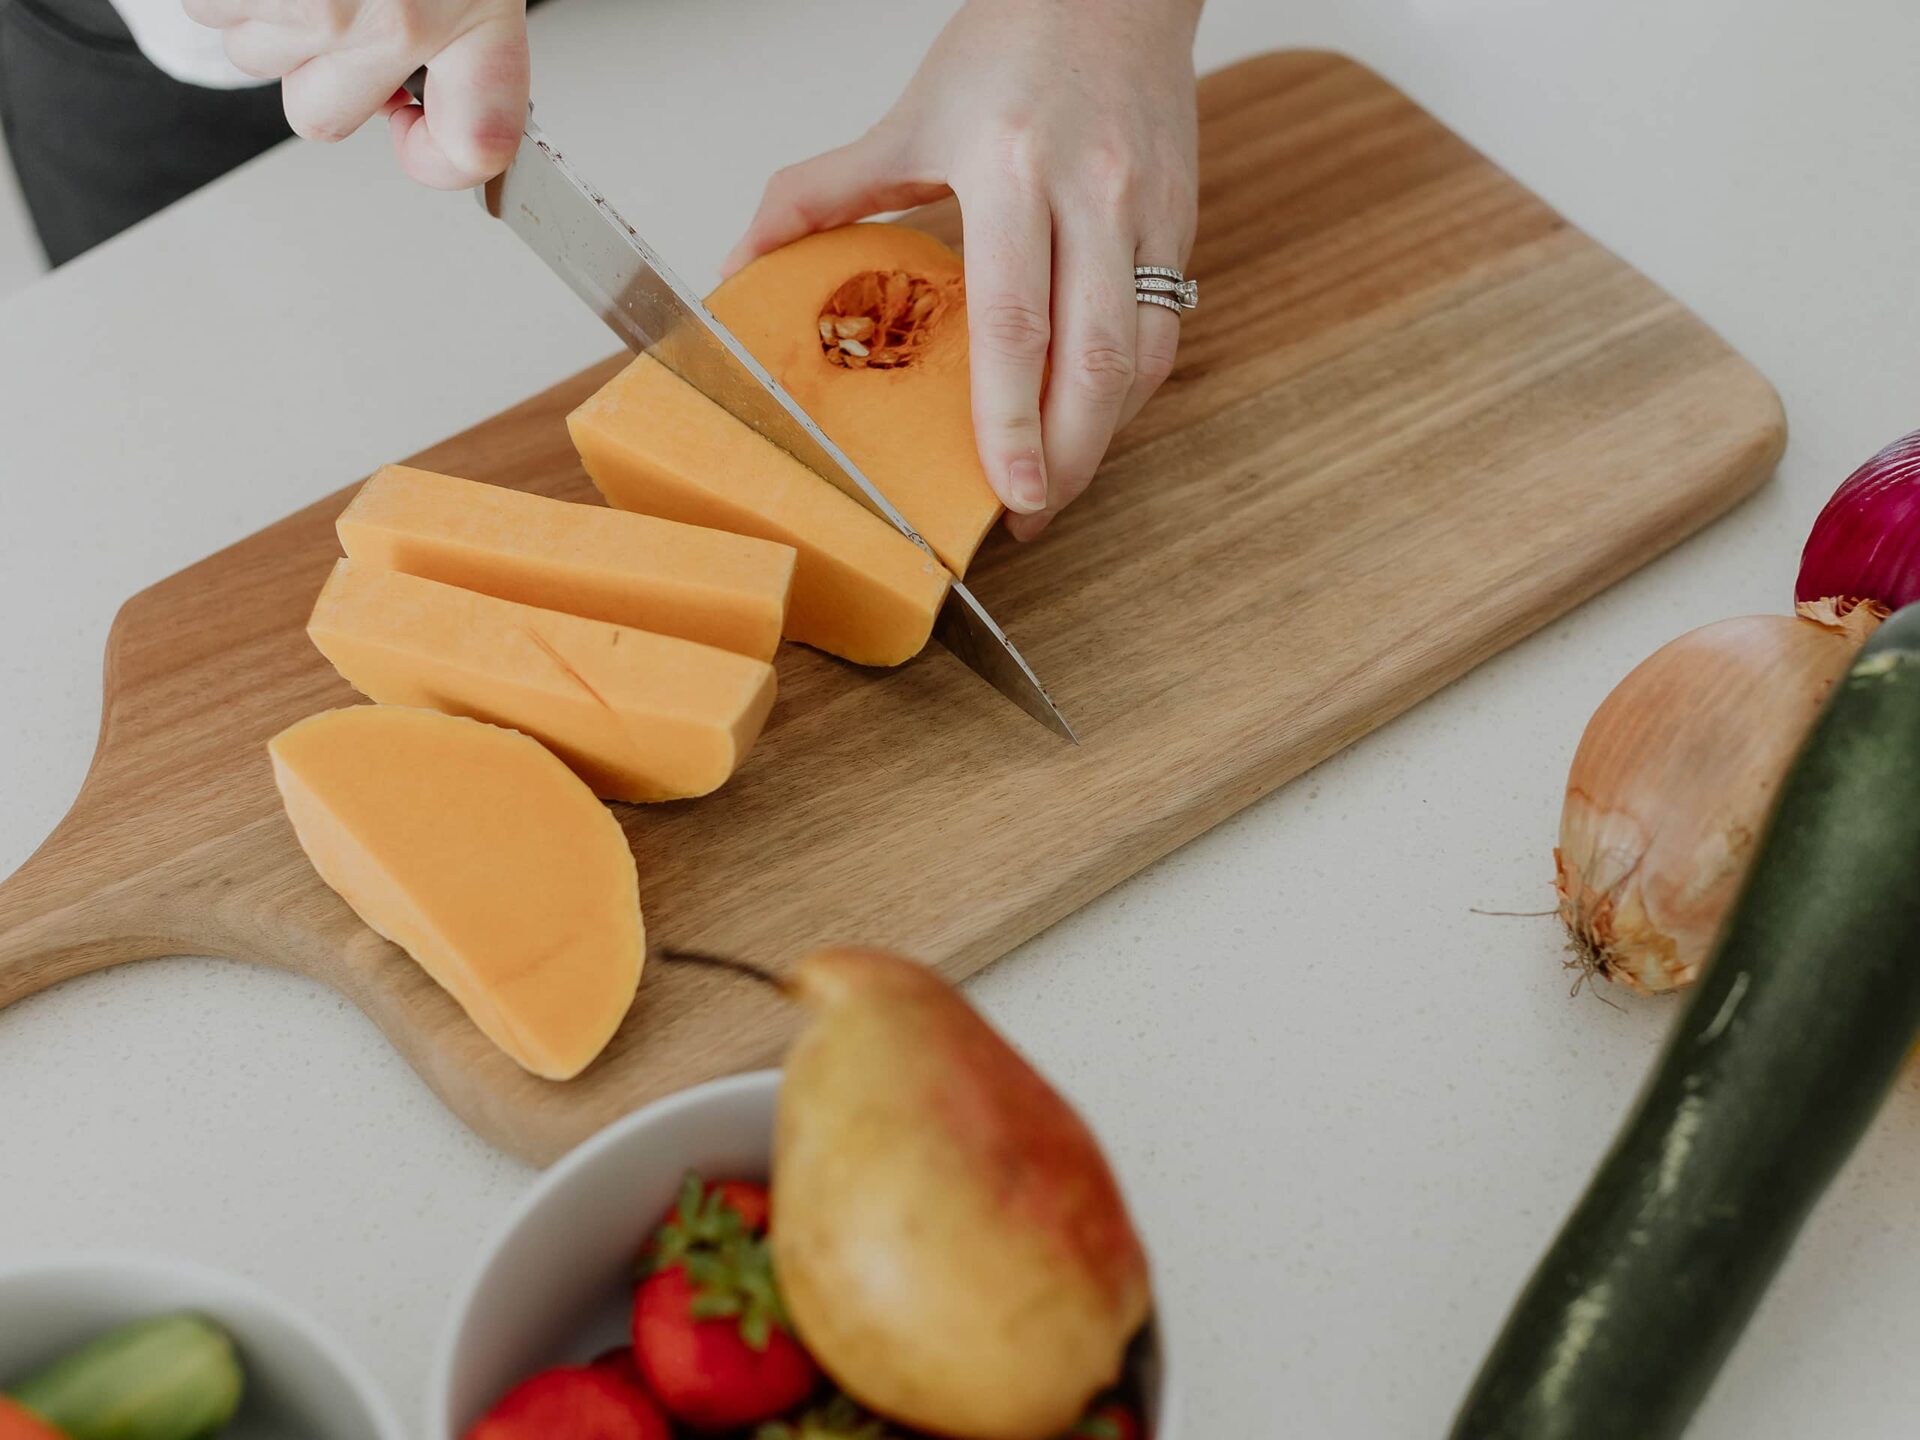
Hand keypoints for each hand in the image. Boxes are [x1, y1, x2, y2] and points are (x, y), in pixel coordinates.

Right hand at [180, 0, 528, 188]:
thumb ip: (465, 65)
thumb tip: (429, 129)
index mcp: (472, 20)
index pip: (473, 151)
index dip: (439, 158)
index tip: (418, 130)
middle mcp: (392, 17)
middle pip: (319, 118)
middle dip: (322, 72)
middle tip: (347, 8)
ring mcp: (313, 0)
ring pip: (256, 60)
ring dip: (272, 19)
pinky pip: (212, 13)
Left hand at [724, 0, 1201, 540]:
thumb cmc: (1011, 46)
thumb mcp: (906, 118)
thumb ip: (818, 193)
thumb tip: (742, 261)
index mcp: (1011, 168)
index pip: (1015, 323)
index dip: (1011, 421)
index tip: (1005, 490)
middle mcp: (1092, 193)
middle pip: (1094, 360)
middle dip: (1068, 457)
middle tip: (1029, 511)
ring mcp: (1147, 212)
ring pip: (1142, 356)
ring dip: (1102, 436)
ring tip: (1056, 481)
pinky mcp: (1181, 222)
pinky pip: (1164, 329)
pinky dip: (1129, 390)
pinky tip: (1090, 418)